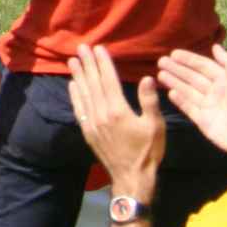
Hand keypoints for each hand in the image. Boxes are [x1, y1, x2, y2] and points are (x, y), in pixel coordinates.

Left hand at [68, 43, 165, 198]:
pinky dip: (75, 95)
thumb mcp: (155, 127)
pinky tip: (72, 85)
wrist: (132, 179)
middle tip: (81, 47)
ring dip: (78, 76)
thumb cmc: (147, 152)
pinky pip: (79, 109)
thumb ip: (150, 102)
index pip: (108, 80)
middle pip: (93, 83)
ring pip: (83, 94)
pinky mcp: (88, 132)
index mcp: (118, 110)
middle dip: (87, 64)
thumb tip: (148, 78)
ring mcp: (92, 123)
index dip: (103, 63)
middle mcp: (101, 114)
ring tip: (72, 60)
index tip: (98, 48)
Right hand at [157, 44, 226, 167]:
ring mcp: (207, 106)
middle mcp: (214, 91)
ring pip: (188, 91)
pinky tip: (170, 93)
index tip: (173, 53)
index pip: (203, 66)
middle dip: (177, 69)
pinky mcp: (203, 121)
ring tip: (159, 75)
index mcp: (224, 80)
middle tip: (161, 61)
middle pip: (192, 77)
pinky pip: (188, 108)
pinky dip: (179, 101)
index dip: (189, 59)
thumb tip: (215, 46)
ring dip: (174, 82)